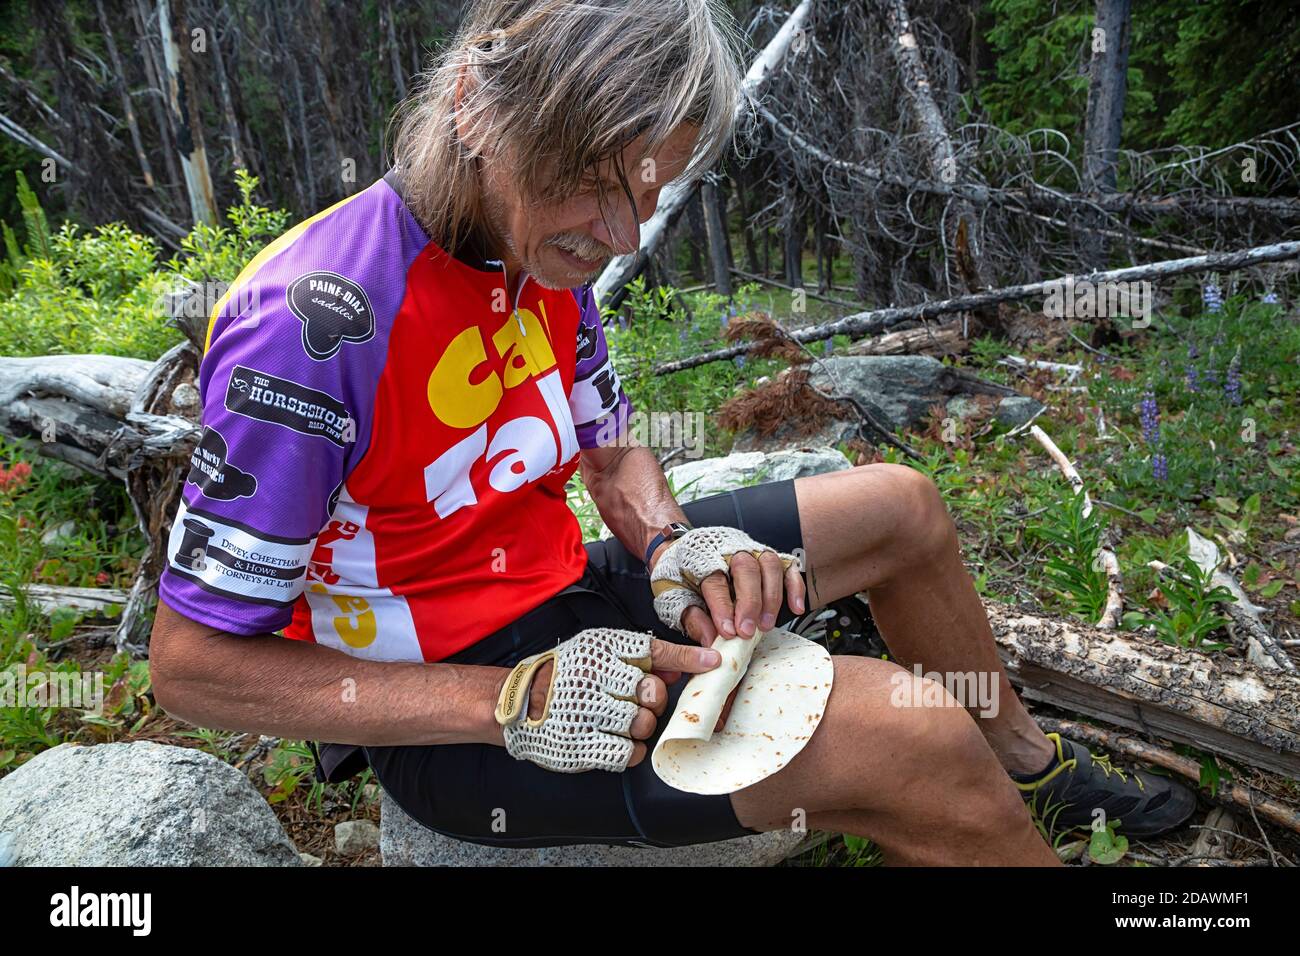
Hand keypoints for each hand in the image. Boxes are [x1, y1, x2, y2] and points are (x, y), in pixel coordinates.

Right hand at [522, 637, 721, 767]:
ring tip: (619, 720)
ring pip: (643, 724)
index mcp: (600, 649)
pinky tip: (612, 738)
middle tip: (638, 701)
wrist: (519, 702)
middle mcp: (595, 677)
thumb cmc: (565, 673)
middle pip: (653, 692)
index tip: (714, 661)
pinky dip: (628, 749)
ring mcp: (587, 712)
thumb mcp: (598, 651)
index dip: (687, 657)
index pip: (654, 650)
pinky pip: (627, 753)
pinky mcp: (581, 745)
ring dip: (640, 725)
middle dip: (654, 700)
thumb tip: (679, 667)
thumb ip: (640, 658)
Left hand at [648, 528, 806, 732]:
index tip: (728, 632)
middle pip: (746, 569)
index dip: (723, 607)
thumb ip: (691, 618)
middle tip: (747, 631)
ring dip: (772, 597)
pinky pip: (787, 567)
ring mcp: (751, 551)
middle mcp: (729, 551)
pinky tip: (795, 608)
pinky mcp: (768, 558)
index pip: (715, 581)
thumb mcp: (673, 598)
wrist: (679, 551)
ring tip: (767, 625)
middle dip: (749, 602)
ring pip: (769, 565)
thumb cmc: (678, 577)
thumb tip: (709, 638)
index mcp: (701, 559)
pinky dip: (795, 587)